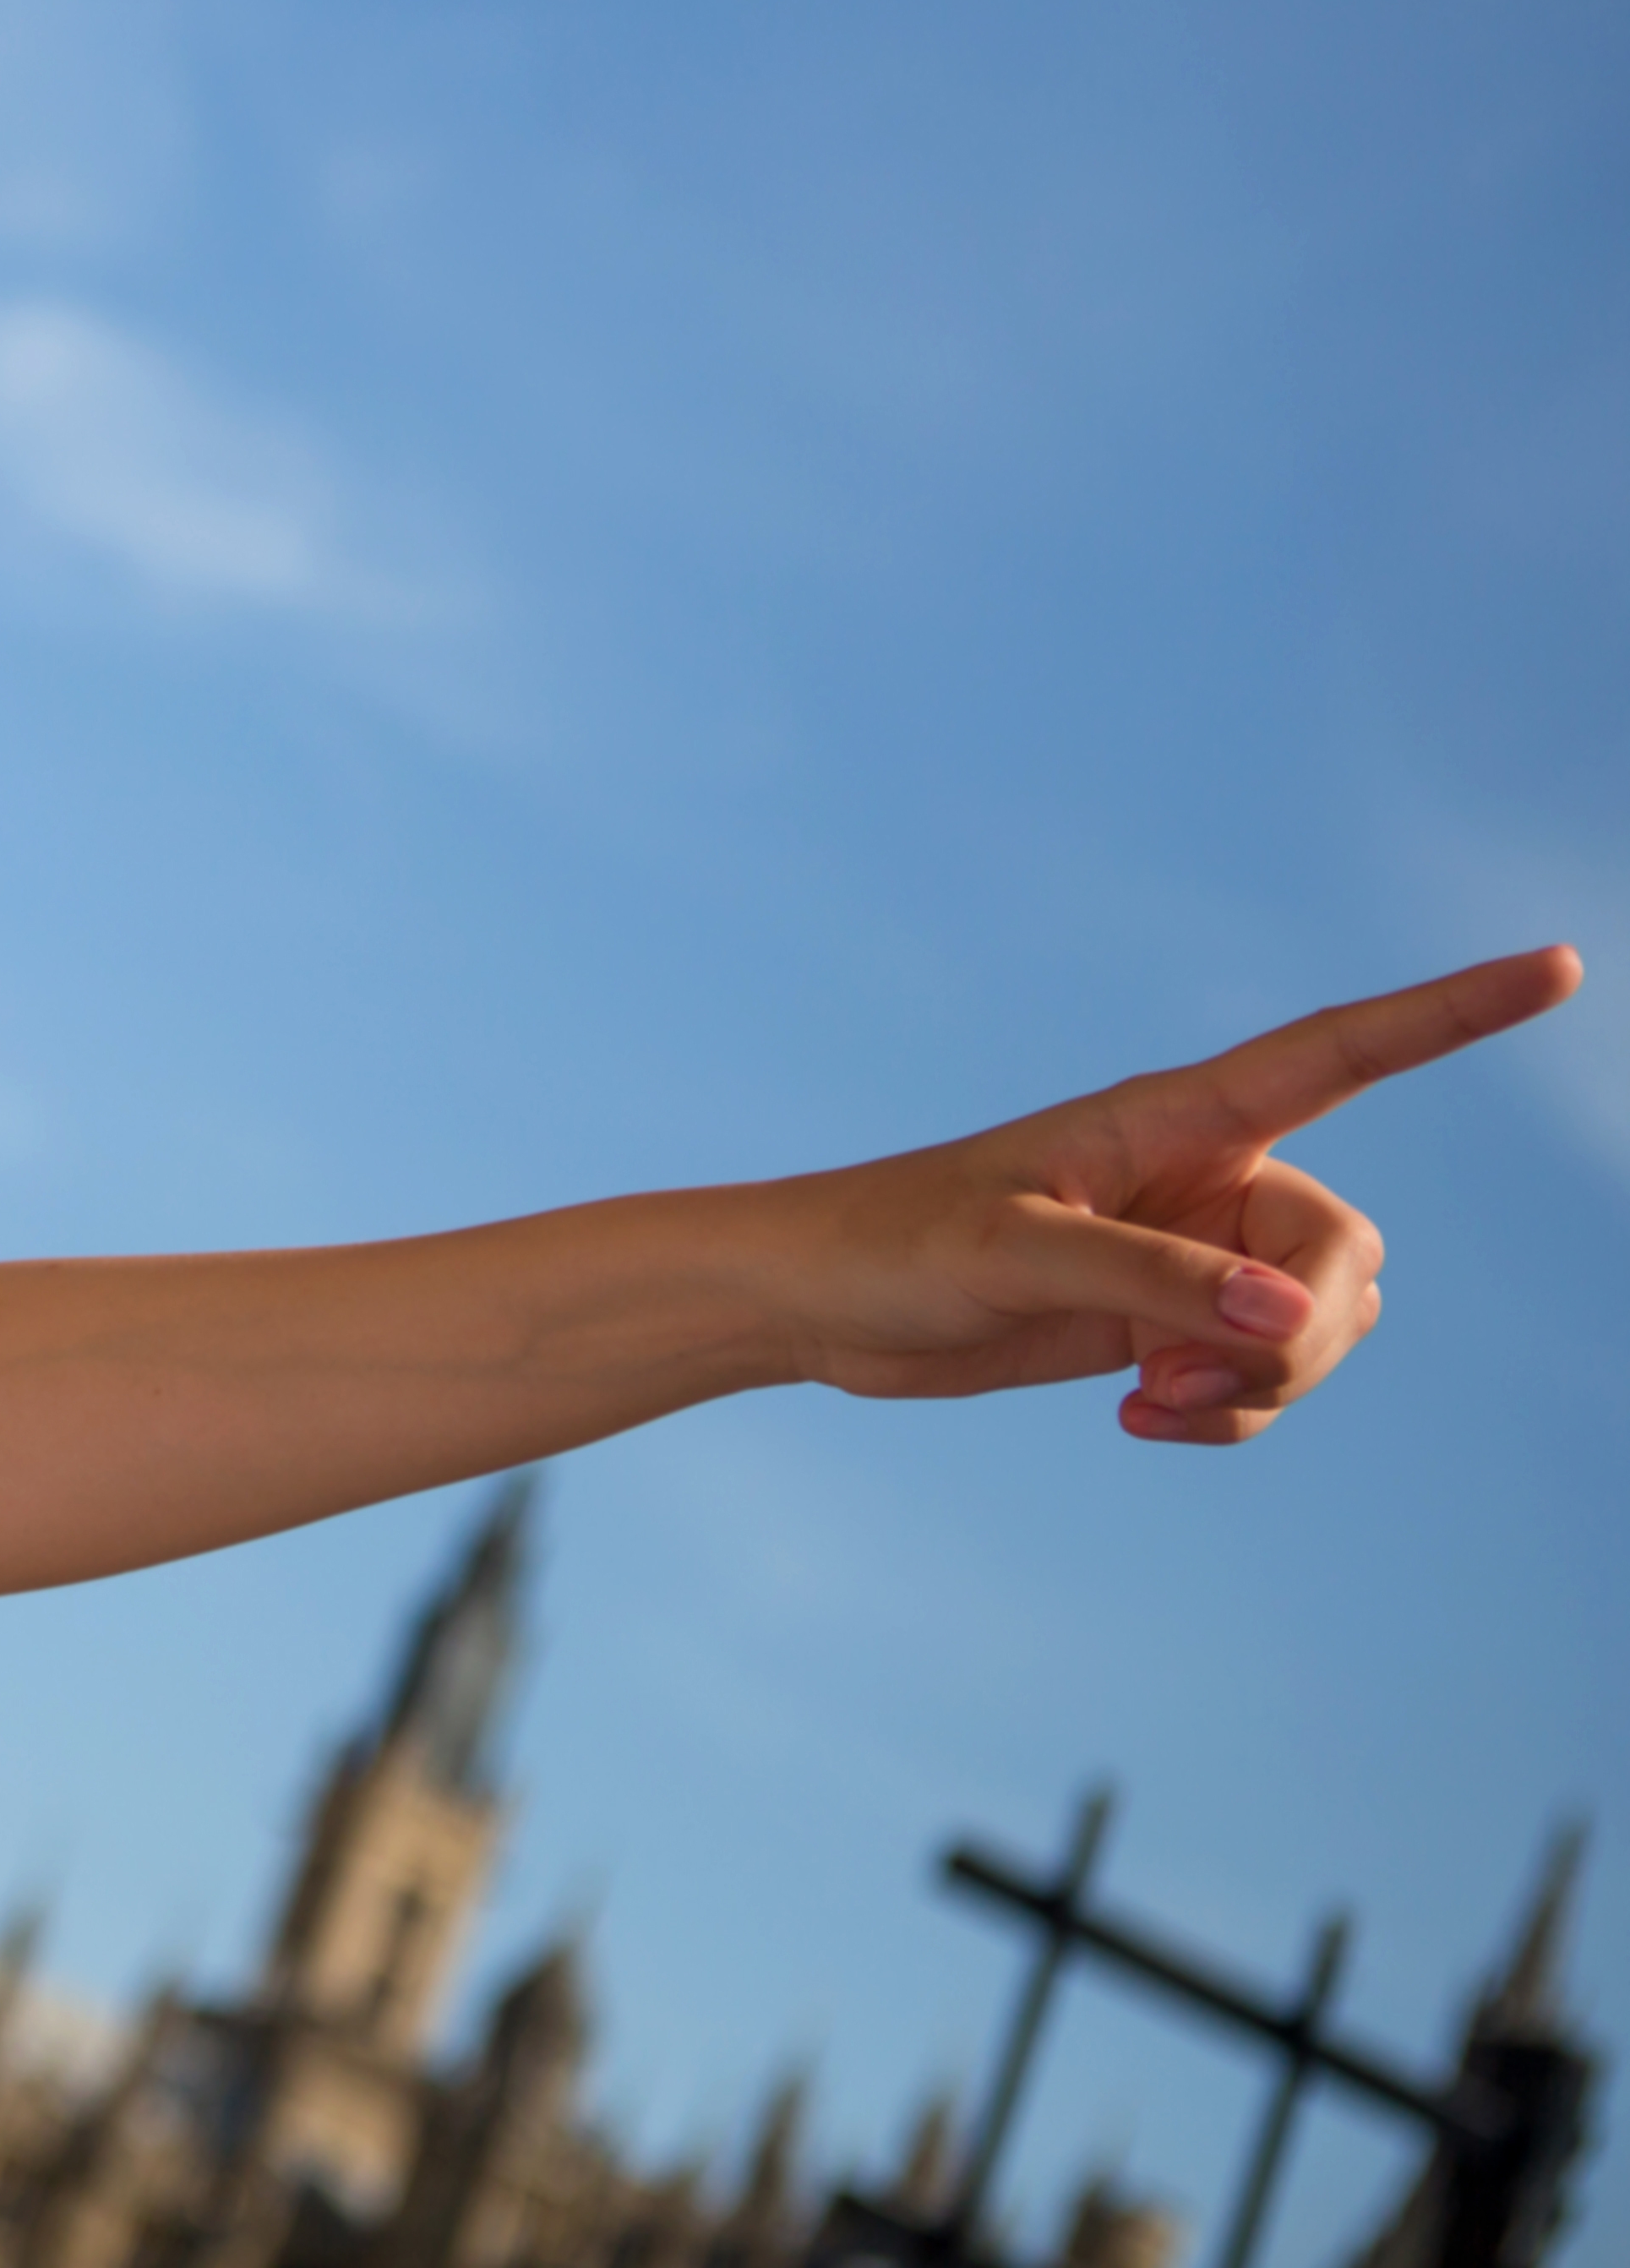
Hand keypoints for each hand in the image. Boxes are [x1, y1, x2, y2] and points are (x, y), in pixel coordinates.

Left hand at [774, 947, 1579, 1440]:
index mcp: (1177, 1118)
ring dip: (1262, 1381)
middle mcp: (1210, 1177)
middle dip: (1302, 1332)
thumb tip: (1290, 1313)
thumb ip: (1151, 1278)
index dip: (1452, 1012)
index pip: (1342, 1051)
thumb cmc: (895, 1243)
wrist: (826, 1304)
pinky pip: (1269, 1372)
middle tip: (1191, 1373)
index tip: (1559, 967)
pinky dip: (1230, 1409)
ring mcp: (1199, 1252)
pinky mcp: (1176, 1320)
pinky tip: (1141, 1416)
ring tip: (1148, 1396)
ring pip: (1322, 1323)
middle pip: (1345, 1255)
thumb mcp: (1011, 1252)